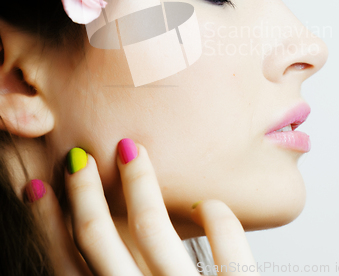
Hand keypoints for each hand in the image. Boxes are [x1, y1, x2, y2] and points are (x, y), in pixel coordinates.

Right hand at [24, 140, 257, 274]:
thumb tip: (94, 249)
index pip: (66, 264)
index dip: (46, 224)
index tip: (36, 186)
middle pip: (98, 240)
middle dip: (84, 193)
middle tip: (79, 155)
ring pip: (151, 228)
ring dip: (139, 183)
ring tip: (133, 149)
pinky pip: (226, 246)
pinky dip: (218, 218)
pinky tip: (208, 204)